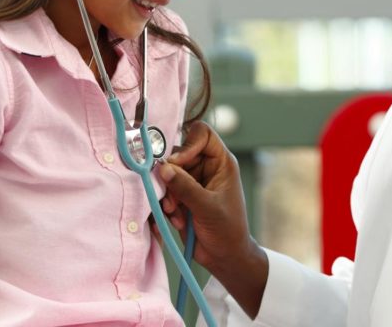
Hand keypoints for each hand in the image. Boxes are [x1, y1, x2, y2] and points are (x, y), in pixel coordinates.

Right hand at [158, 121, 267, 317]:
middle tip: (173, 199)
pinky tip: (177, 220)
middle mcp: (205, 168)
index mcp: (221, 162)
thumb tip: (163, 168)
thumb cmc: (228, 231)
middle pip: (178, 154)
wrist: (224, 257)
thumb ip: (186, 187)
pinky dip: (166, 206)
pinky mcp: (181, 196)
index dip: (188, 144)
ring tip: (176, 213)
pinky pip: (164, 191)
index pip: (202, 134)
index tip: (176, 163)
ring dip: (167, 195)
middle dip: (171, 177)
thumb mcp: (208, 208)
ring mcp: (192, 182)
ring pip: (167, 174)